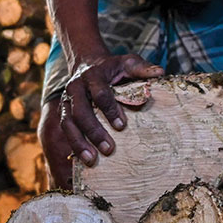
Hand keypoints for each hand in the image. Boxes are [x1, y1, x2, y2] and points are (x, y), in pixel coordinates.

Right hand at [39, 53, 163, 184]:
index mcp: (93, 75)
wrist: (88, 63)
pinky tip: (84, 158)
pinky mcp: (63, 111)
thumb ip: (142, 69)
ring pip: (68, 123)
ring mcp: (66, 100)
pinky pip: (66, 129)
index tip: (122, 126)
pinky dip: (74, 144)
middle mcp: (76, 87)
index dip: (110, 110)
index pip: (100, 94)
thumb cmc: (113, 67)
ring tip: (92, 160)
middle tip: (109, 149)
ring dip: (79, 143)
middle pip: (81, 112)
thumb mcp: (128, 63)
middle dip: (94, 132)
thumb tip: (160, 73)